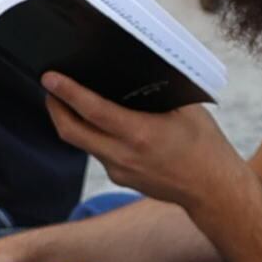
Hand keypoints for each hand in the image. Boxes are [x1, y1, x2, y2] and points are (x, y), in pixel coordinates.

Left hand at [41, 68, 234, 203]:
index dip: (67, 92)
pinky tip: (98, 123)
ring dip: (71, 122)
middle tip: (49, 88)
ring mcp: (119, 171)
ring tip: (68, 101)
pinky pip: (98, 153)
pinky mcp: (120, 178)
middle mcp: (123, 156)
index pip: (92, 111)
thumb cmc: (204, 146)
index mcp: (140, 134)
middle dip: (55, 107)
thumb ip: (158, 91)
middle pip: (71, 132)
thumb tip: (134, 70)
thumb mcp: (186, 110)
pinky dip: (92, 135)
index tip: (50, 78)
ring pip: (82, 143)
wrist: (212, 190)